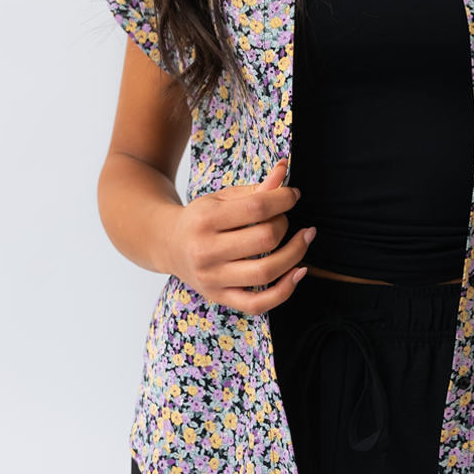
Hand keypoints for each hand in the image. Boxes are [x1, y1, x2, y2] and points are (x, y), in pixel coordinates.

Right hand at [162, 158, 315, 314]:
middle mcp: (206, 251)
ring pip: (266, 272)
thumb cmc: (201, 218)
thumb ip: (256, 188)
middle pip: (264, 239)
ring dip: (295, 254)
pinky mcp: (220, 297)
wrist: (169, 245)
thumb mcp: (223, 198)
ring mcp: (212, 278)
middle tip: (284, 218)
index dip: (284, 199)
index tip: (292, 196)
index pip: (256, 208)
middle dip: (285, 224)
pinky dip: (285, 290)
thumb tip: (285, 170)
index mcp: (205, 219)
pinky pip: (259, 304)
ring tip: (305, 238)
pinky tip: (298, 271)